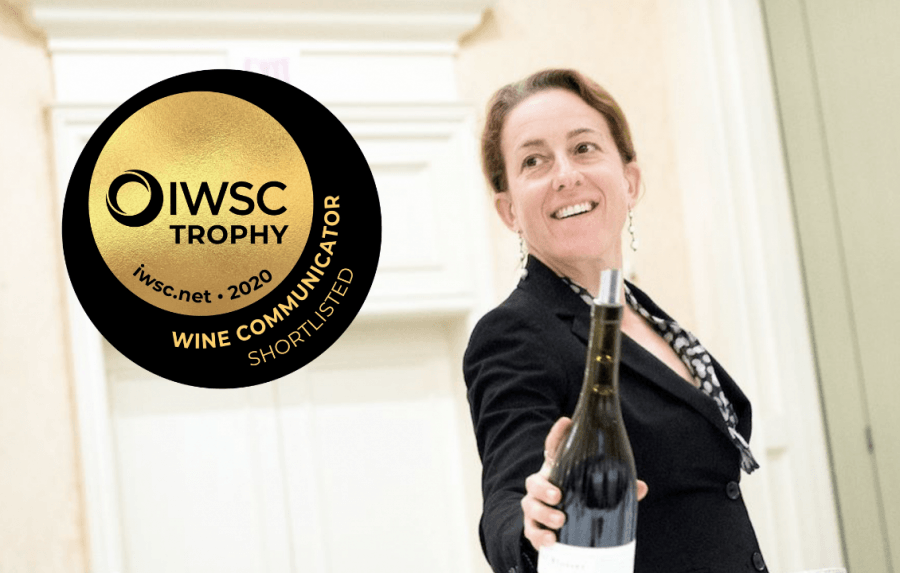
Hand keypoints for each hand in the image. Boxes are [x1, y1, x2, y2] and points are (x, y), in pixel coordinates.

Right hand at [522, 417, 648, 550]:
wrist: (557, 530)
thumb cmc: (577, 503)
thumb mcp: (593, 493)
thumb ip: (616, 490)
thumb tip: (641, 486)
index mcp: (557, 472)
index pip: (553, 450)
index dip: (558, 435)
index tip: (566, 422)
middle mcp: (541, 487)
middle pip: (534, 482)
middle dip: (543, 488)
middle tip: (557, 496)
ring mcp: (534, 508)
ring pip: (530, 506)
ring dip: (544, 513)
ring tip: (560, 520)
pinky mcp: (534, 528)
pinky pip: (531, 531)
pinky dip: (540, 536)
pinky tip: (552, 540)